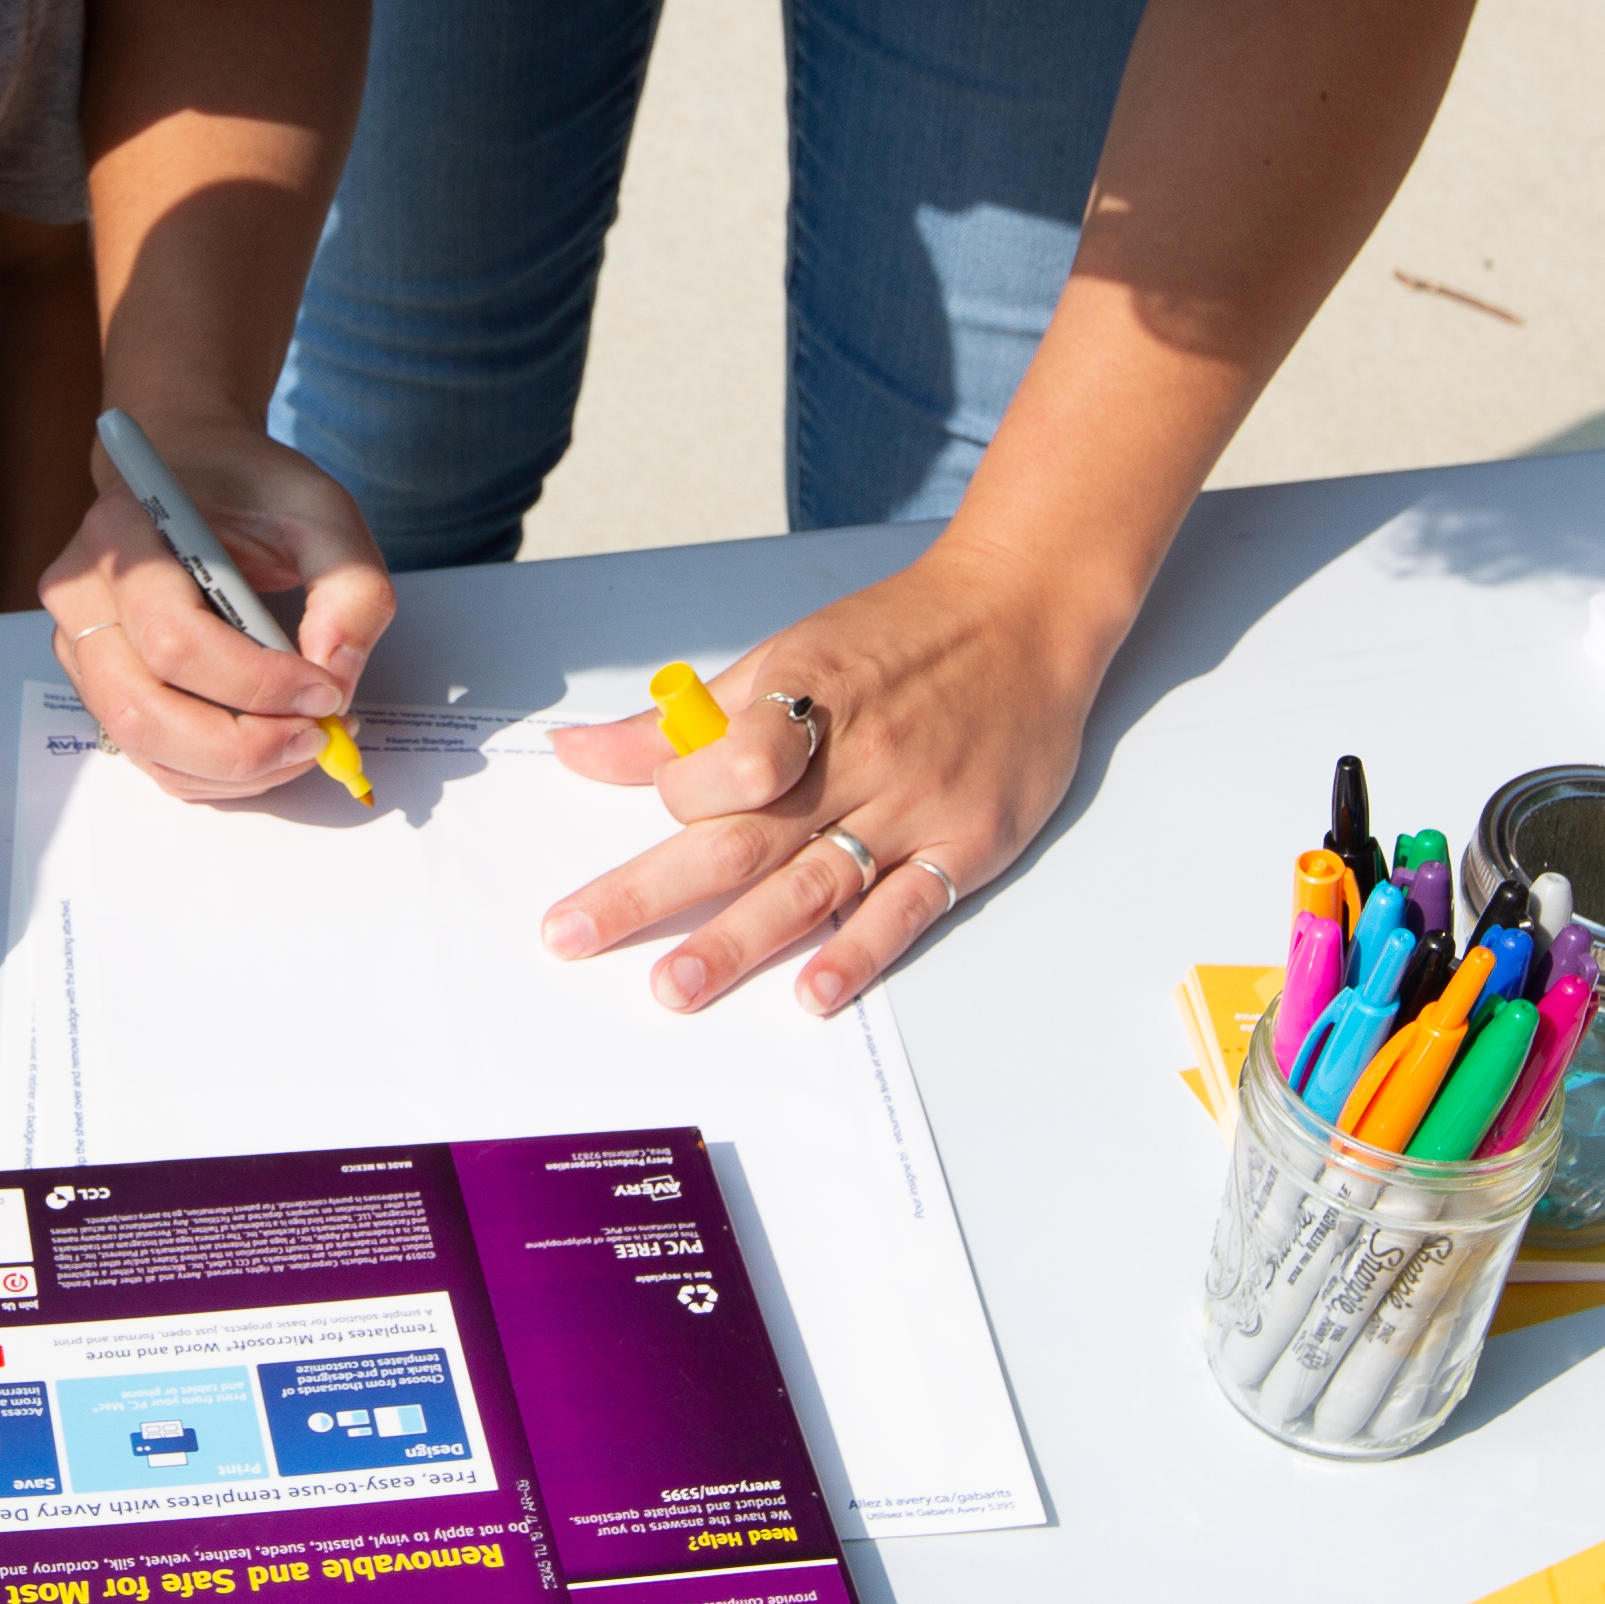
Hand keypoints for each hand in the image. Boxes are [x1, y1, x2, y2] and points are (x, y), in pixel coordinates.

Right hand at [37, 418, 389, 800]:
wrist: (191, 471)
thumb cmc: (249, 488)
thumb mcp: (321, 509)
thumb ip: (349, 584)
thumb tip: (337, 675)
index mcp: (122, 536)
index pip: (175, 639)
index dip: (257, 684)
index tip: (326, 691)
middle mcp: (82, 594)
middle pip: (141, 708)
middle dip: (241, 745)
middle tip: (317, 737)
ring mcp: (78, 644)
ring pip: (141, 744)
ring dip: (232, 768)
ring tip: (301, 742)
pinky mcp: (97, 682)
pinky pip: (148, 755)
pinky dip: (214, 772)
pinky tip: (267, 744)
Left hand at [542, 542, 1107, 1013]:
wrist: (1028, 611)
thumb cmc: (901, 634)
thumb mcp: (786, 655)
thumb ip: (686, 722)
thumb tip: (579, 753)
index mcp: (807, 698)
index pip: (724, 764)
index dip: (679, 794)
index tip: (667, 805)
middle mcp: (858, 758)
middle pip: (741, 838)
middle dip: (649, 893)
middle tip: (576, 936)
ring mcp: (914, 806)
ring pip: (812, 885)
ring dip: (737, 943)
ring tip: (676, 989)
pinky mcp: (966, 844)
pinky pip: (905, 908)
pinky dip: (858, 952)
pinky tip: (814, 992)